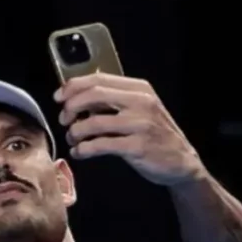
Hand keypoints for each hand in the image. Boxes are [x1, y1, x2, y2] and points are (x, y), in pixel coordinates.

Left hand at [54, 73, 206, 186]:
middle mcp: (141, 102)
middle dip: (71, 107)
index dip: (73, 86)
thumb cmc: (154, 135)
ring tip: (73, 140)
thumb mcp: (138, 110)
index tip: (58, 98)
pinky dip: (83, 149)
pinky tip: (79, 153)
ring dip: (75, 132)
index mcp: (139, 88)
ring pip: (94, 122)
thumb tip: (76, 97)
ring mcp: (140, 124)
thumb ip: (113, 101)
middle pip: (94, 95)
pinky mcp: (137, 147)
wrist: (182, 162)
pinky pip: (100, 145)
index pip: (99, 79)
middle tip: (64, 120)